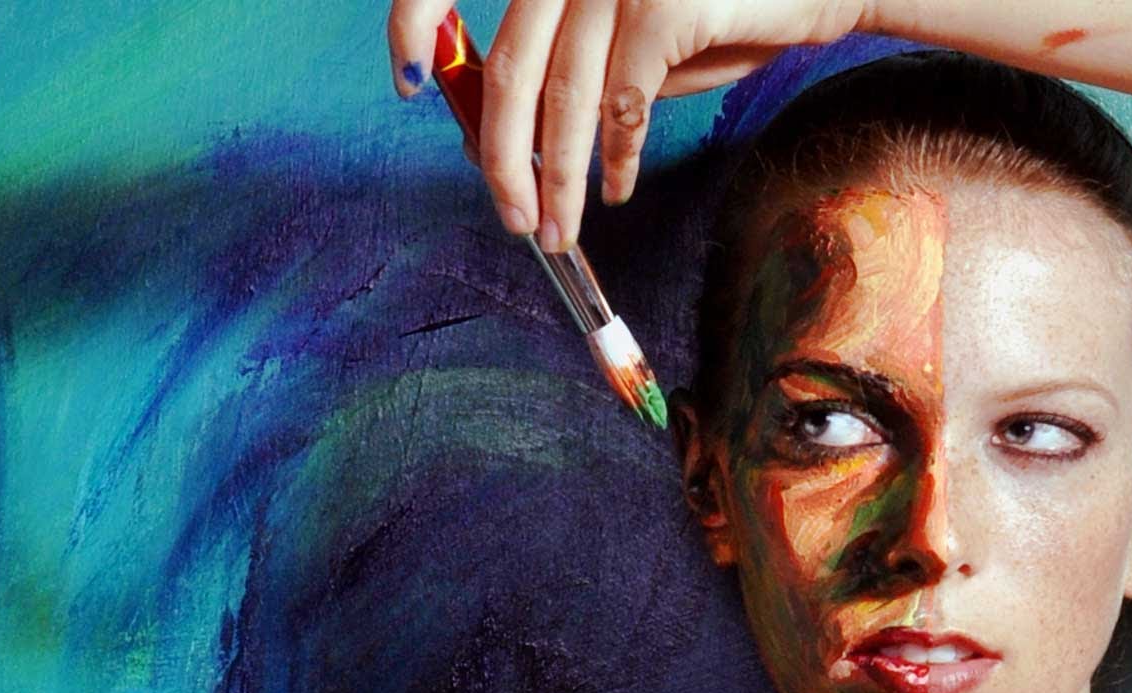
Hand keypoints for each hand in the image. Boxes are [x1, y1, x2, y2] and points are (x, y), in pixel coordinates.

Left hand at [388, 0, 870, 251]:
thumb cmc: (727, 10)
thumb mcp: (631, 33)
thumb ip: (571, 65)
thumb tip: (500, 135)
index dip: (413, 22)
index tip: (404, 82)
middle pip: (510, 65)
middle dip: (503, 156)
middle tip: (509, 217)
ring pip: (563, 97)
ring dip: (555, 177)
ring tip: (556, 230)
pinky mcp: (659, 5)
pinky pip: (622, 103)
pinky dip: (615, 157)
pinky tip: (617, 188)